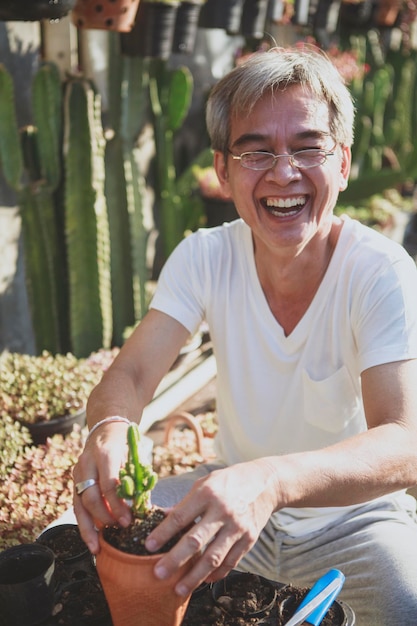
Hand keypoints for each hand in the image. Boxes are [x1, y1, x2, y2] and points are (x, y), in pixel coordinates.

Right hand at [73, 422, 131, 552]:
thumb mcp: (135, 456)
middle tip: (118, 530)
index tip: (128, 520)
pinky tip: (91, 538)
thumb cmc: (125, 444)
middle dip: (103, 517)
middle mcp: (87, 462)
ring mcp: (78, 471)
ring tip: (96, 547)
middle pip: (90, 496)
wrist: (106, 428)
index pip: (108, 484)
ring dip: (87, 528)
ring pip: (78, 504)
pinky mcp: (74, 480)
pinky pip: (76, 505)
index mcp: (105, 453)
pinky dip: (84, 523)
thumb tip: (145, 510)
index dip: (118, 506)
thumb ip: (138, 481)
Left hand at [144, 460, 276, 596]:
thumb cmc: (228, 482)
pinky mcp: (249, 538)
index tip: (148, 547)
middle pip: (195, 541)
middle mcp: (222, 511)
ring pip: (213, 557)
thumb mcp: (204, 483)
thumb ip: (184, 503)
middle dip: (174, 560)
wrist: (265, 483)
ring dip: (194, 576)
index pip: (180, 517)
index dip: (162, 533)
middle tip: (158, 574)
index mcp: (207, 493)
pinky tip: (203, 580)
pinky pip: (230, 562)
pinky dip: (216, 574)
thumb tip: (160, 517)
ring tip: (179, 589)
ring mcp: (237, 527)